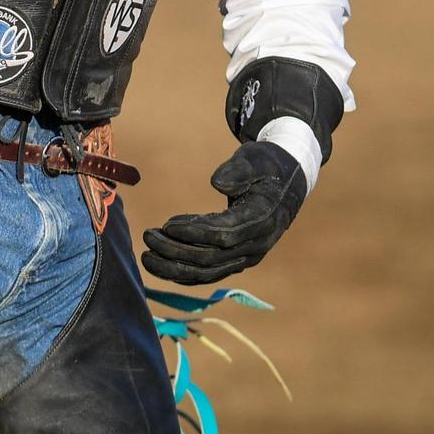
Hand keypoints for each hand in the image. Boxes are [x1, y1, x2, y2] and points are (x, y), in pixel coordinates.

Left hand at [141, 142, 306, 285]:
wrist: (287, 183)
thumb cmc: (267, 165)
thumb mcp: (255, 159)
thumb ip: (239, 170)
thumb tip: (217, 183)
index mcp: (262, 220)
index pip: (224, 234)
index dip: (194, 232)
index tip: (167, 224)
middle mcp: (256, 246)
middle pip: (212, 258)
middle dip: (176, 251)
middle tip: (148, 236)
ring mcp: (248, 257)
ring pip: (208, 272)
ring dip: (175, 268)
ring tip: (146, 257)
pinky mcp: (238, 260)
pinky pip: (210, 273)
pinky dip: (184, 274)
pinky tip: (161, 266)